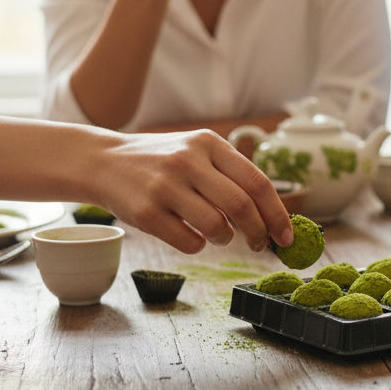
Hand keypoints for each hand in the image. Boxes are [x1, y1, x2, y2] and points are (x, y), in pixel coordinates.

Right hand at [93, 129, 293, 254]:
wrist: (104, 161)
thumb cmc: (162, 161)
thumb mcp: (197, 150)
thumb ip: (231, 173)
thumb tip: (272, 215)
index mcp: (209, 143)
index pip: (257, 182)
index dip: (277, 214)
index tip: (286, 236)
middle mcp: (188, 161)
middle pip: (241, 207)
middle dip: (258, 233)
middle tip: (260, 245)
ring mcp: (165, 186)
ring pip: (216, 227)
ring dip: (225, 239)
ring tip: (220, 235)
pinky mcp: (146, 212)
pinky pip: (188, 242)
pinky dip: (198, 246)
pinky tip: (191, 236)